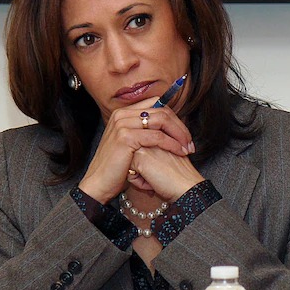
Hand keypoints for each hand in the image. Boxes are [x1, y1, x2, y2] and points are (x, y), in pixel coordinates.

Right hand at [78, 97, 194, 203]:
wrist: (99, 183)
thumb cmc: (118, 167)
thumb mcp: (132, 144)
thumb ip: (146, 132)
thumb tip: (169, 127)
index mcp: (123, 113)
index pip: (157, 105)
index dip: (174, 118)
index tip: (185, 135)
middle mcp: (122, 115)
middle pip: (162, 111)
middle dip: (180, 127)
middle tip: (190, 143)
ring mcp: (122, 124)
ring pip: (162, 120)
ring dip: (180, 135)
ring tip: (188, 149)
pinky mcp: (126, 137)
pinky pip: (157, 136)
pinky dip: (172, 144)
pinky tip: (180, 152)